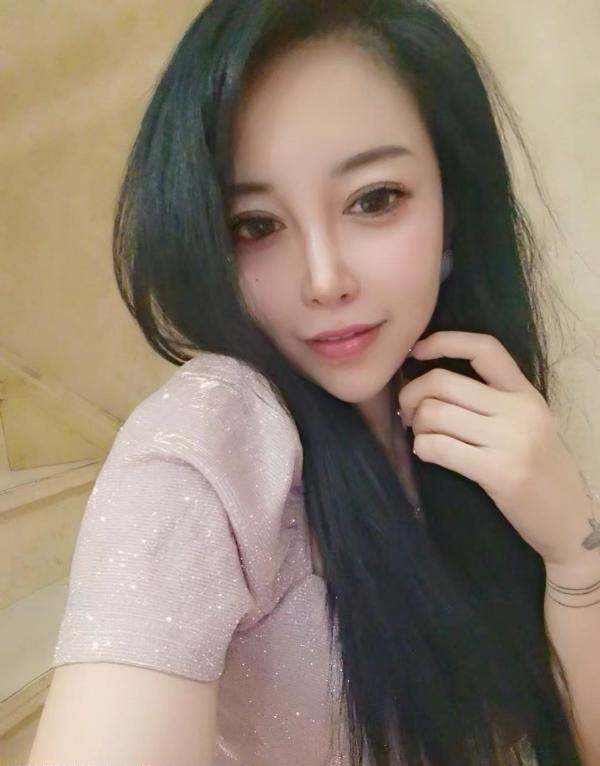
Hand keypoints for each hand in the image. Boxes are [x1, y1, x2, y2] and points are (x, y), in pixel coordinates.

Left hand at [397, 330, 598, 570]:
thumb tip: (428, 384)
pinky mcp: (498, 472)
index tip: (417, 351)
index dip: (444, 341)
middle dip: (411, 394)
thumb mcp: (525, 423)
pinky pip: (438, 447)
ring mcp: (510, 440)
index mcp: (525, 392)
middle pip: (443, 382)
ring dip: (416, 425)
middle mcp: (519, 410)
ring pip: (434, 413)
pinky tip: (427, 454)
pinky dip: (422, 448)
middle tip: (409, 412)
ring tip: (423, 436)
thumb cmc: (537, 469)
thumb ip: (490, 400)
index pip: (484, 348)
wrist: (568, 520)